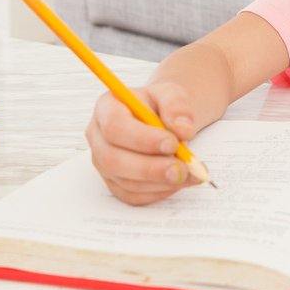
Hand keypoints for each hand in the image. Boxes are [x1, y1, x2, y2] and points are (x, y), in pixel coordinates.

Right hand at [86, 81, 204, 205]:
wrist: (163, 119)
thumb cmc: (162, 105)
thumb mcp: (172, 94)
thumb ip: (177, 106)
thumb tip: (183, 130)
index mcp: (107, 108)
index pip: (115, 126)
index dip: (142, 139)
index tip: (172, 144)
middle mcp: (99, 137)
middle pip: (113, 159)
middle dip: (150, 168)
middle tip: (182, 168)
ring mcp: (104, 163)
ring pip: (125, 182)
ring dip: (160, 182)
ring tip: (190, 173)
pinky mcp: (115, 183)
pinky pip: (134, 195)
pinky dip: (159, 192)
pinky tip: (180, 182)